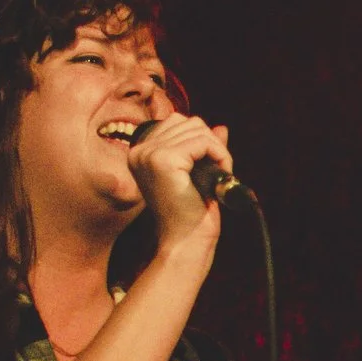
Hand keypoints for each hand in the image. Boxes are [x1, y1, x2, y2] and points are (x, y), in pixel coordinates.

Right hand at [126, 111, 233, 250]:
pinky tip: (221, 173)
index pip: (177, 122)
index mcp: (141, 152)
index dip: (202, 139)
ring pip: (198, 129)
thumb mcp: (198, 172)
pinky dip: (219, 155)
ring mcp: (149, 154)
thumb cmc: (192, 210)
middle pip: (188, 122)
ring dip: (217, 150)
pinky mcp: (163, 160)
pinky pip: (203, 142)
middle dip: (212, 144)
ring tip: (219, 174)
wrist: (187, 238)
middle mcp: (139, 150)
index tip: (211, 163)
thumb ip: (205, 148)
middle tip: (219, 170)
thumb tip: (222, 127)